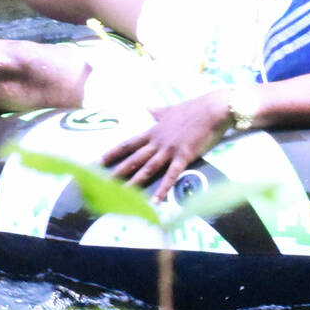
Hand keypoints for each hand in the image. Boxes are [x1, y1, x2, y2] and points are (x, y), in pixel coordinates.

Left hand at [101, 90, 230, 200]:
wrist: (212, 109)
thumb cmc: (193, 108)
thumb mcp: (171, 109)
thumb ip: (158, 112)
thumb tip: (148, 108)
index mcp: (153, 131)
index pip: (128, 144)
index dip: (112, 153)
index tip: (97, 161)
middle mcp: (158, 142)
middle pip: (133, 159)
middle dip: (117, 172)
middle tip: (101, 184)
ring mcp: (170, 150)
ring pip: (148, 168)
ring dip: (134, 182)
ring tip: (122, 195)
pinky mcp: (184, 156)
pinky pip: (172, 175)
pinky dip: (163, 188)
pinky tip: (156, 201)